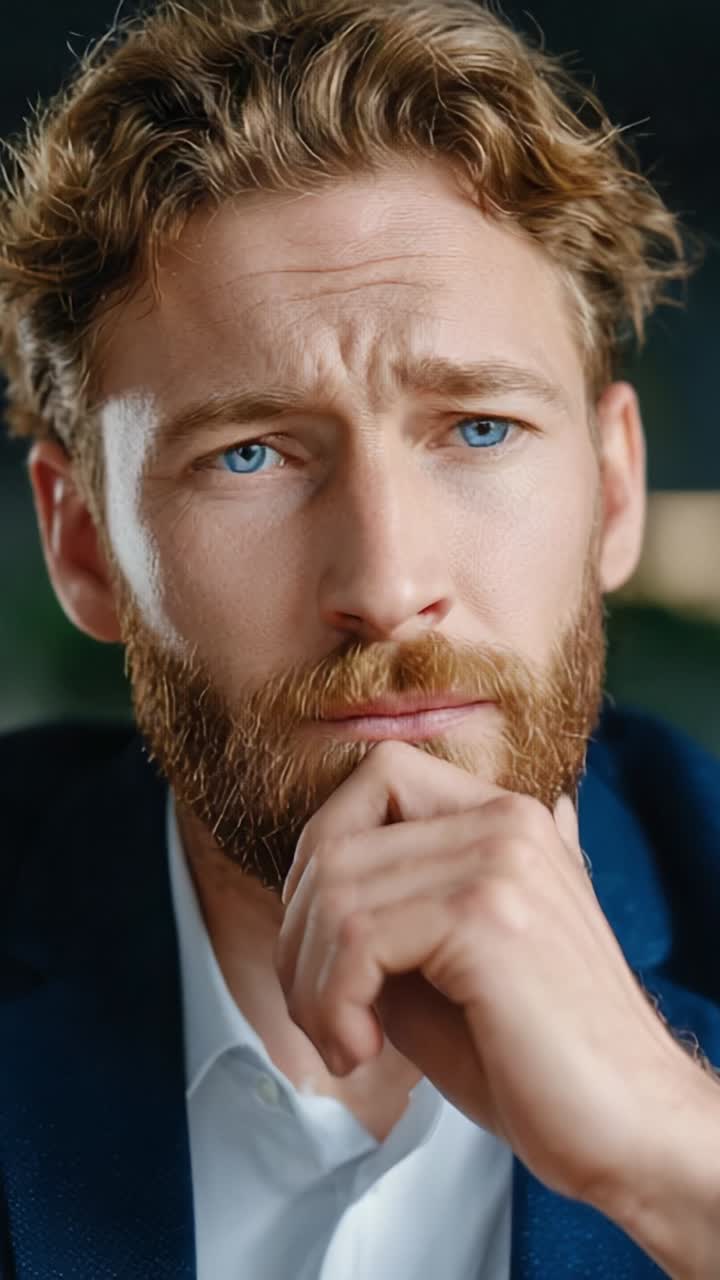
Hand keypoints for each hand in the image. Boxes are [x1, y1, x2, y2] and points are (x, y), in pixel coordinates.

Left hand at [276, 741, 701, 1208]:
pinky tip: (361, 1051)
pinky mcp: (487, 915)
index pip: (378, 776)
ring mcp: (499, 860)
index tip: (325, 951)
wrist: (630, 1128)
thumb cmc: (533, 1060)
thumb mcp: (442, 965)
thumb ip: (387, 909)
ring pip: (336, 891)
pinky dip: (333, 1003)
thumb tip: (305, 884)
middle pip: (337, 836)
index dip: (322, 857)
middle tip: (319, 1017)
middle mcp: (505, 819)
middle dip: (299, 936)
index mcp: (504, 818)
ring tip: (343, 1044)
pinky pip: (358, 939)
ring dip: (311, 984)